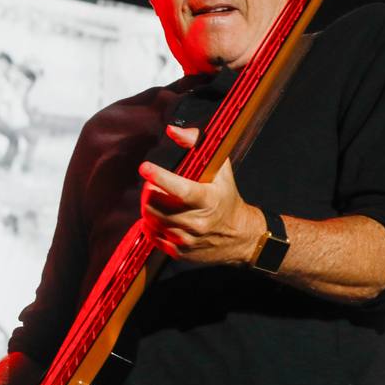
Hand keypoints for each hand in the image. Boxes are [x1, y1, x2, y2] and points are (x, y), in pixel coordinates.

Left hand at [138, 125, 261, 264]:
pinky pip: (153, 237)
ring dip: (148, 207)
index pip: (179, 189)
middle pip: (157, 205)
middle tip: (152, 185)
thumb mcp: (220, 168)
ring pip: (152, 220)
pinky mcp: (180, 253)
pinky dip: (150, 225)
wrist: (240, 236)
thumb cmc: (226, 196)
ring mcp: (187, 239)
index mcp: (208, 199)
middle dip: (149, 191)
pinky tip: (158, 216)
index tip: (144, 167)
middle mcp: (197, 222)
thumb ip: (198, 144)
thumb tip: (172, 131)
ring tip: (155, 199)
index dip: (159, 177)